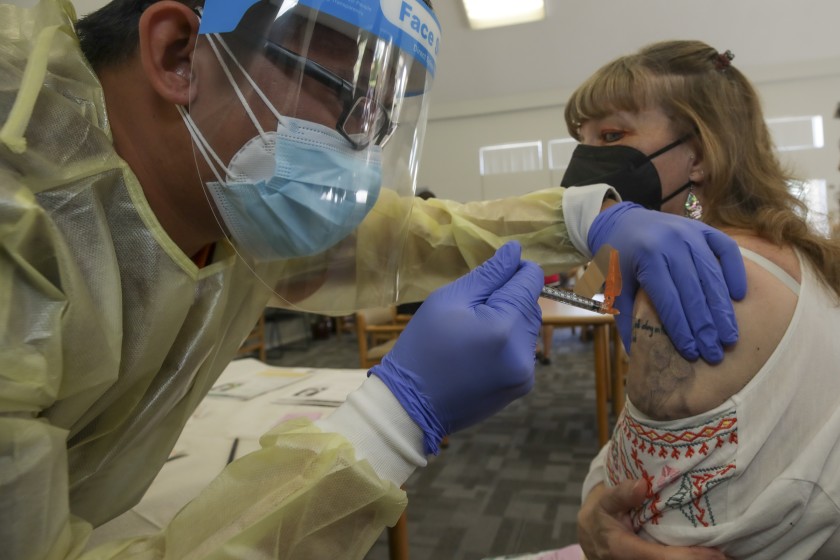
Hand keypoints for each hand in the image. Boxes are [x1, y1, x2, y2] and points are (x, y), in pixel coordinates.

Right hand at [370, 241, 542, 453]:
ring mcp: (525, 373)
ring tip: (473, 333)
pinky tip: (479, 352)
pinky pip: (522, 351)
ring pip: (528, 328)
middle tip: (472, 310)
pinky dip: (507, 344)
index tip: (494, 273)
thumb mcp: (448, 300)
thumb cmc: (423, 346)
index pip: (531, 281)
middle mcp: (524, 351)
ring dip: (509, 322)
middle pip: (531, 305)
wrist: (412, 405)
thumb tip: (515, 251)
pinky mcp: (521, 386)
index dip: (516, 269)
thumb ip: (488, 274)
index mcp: (504, 326)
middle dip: (509, 299)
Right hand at [579, 481, 725, 559]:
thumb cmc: (600, 517)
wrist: (590, 538)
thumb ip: (620, 495)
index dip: (692, 558)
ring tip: (726, 557)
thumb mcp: (603, 502)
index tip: (717, 554)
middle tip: (730, 556)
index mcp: (622, 550)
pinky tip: (706, 557)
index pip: (663, 559)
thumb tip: (642, 484)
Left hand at [589, 203, 746, 362]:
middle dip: (706, 327)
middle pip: (694, 291)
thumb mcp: (614, 286)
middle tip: (716, 353)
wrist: (622, 221)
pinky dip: (735, 272)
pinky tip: (738, 297)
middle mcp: (671, 242)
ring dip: (723, 310)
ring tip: (730, 337)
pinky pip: (727, 250)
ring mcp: (690, 233)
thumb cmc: (618, 259)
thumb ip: (626, 318)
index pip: (668, 300)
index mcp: (646, 257)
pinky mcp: (704, 228)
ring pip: (713, 275)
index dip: (681, 328)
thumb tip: (638, 355)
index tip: (692, 352)